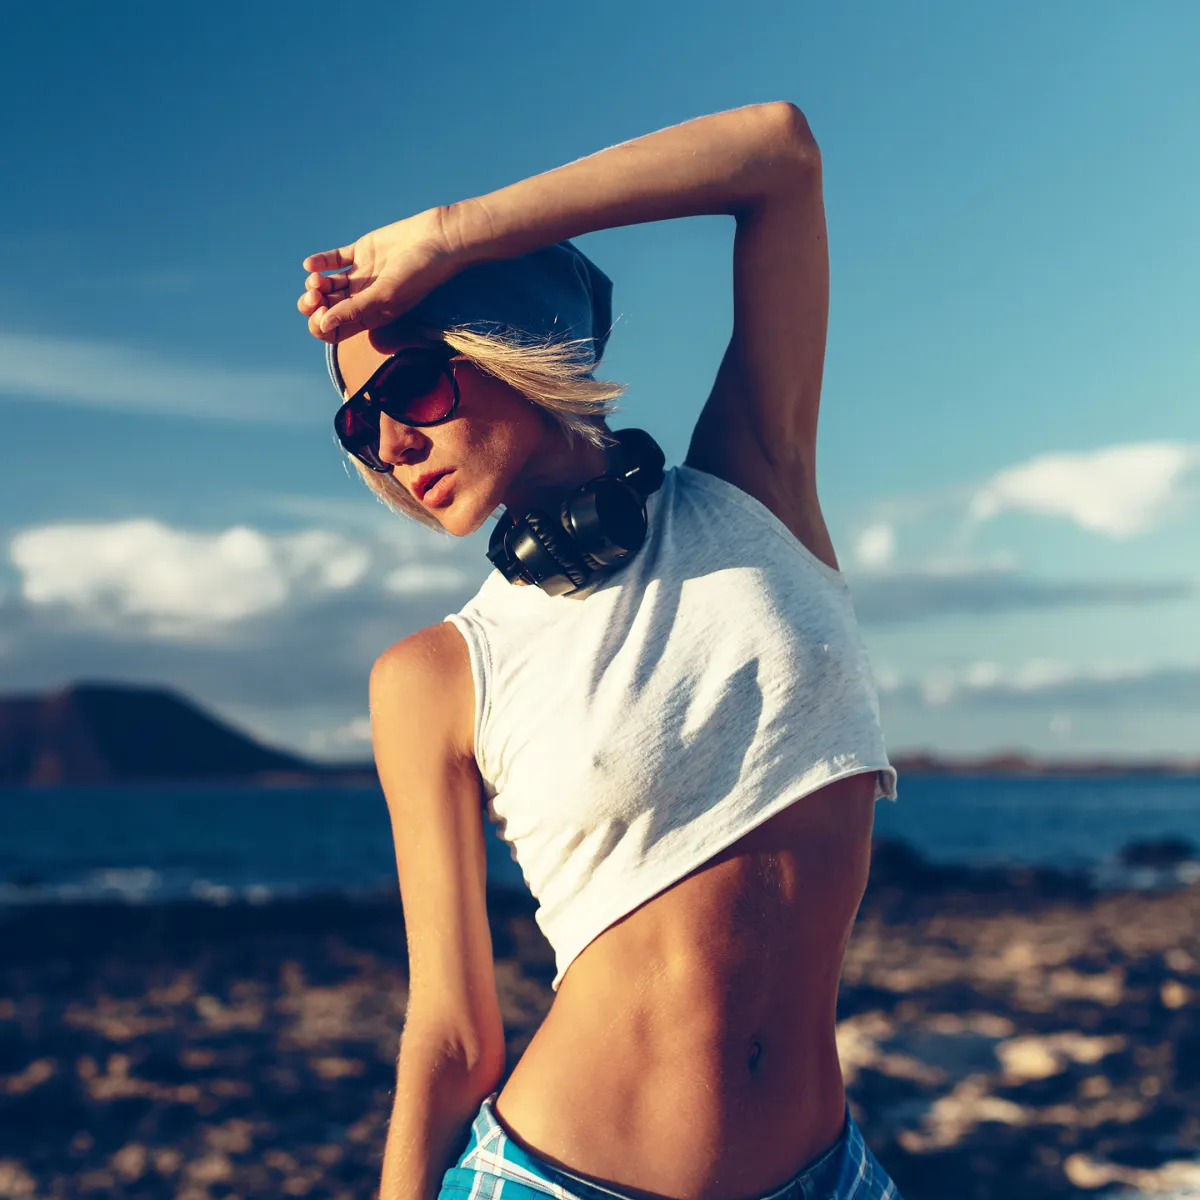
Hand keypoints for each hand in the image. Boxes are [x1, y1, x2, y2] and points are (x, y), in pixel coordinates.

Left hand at [297, 208, 460, 343]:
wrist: (437, 240)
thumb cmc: (419, 273)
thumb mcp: (386, 295)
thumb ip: (354, 310)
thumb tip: (323, 325)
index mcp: (372, 316)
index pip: (338, 330)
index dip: (323, 325)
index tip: (322, 313)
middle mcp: (364, 298)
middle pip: (328, 309)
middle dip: (314, 306)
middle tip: (314, 296)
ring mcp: (361, 276)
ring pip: (327, 286)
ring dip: (315, 285)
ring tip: (317, 279)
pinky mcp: (360, 253)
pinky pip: (333, 261)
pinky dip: (319, 263)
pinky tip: (312, 265)